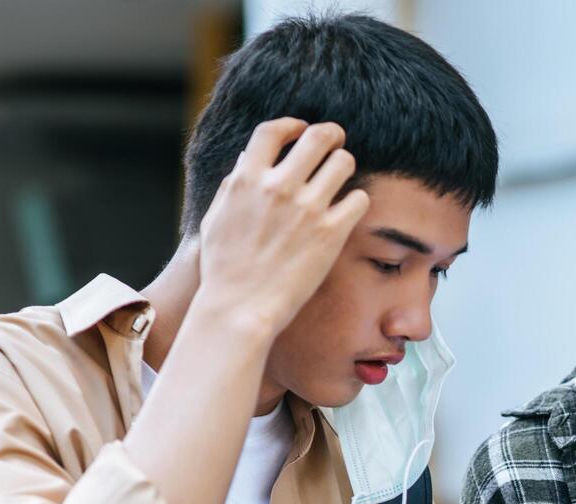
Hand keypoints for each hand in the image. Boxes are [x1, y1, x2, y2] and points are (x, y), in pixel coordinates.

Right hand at [194, 118, 368, 340]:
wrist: (240, 307)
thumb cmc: (223, 269)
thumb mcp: (216, 218)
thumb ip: (233, 186)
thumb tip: (249, 161)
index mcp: (247, 179)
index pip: (274, 131)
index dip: (292, 125)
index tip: (302, 129)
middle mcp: (278, 187)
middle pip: (317, 137)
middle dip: (331, 135)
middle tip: (336, 142)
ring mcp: (307, 209)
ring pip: (344, 162)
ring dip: (345, 165)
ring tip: (342, 177)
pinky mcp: (331, 233)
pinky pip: (359, 199)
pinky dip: (357, 201)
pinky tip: (349, 210)